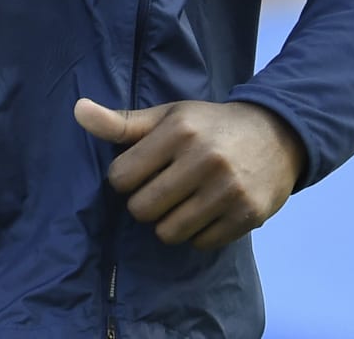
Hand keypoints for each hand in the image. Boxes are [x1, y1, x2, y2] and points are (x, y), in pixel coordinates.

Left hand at [74, 97, 304, 249]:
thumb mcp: (167, 116)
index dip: (124, 178)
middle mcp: (204, 160)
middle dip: (143, 204)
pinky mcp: (247, 216)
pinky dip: (197, 233)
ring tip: (181, 203)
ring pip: (168, 232)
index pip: (121, 176)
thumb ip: (122, 122)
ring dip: (168, 223)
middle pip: (142, 209)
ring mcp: (228, 191)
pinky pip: (200, 243)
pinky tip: (206, 211)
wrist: (277, 135)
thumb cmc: (209, 126)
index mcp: (179, 132)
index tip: (139, 172)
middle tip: (160, 190)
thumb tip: (77, 110)